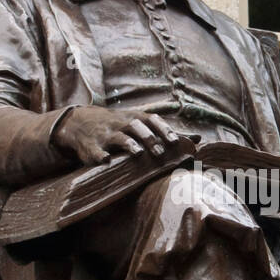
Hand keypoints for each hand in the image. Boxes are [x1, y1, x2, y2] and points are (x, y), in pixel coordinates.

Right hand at [52, 106, 180, 165]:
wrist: (81, 122)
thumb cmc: (120, 125)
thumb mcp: (141, 123)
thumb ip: (167, 132)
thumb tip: (198, 139)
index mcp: (135, 119)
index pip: (152, 120)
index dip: (163, 130)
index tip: (175, 141)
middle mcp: (122, 124)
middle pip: (137, 127)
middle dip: (149, 138)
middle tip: (160, 152)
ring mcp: (106, 135)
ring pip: (119, 137)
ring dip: (129, 144)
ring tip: (138, 153)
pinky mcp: (91, 146)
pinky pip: (95, 151)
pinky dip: (99, 155)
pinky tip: (105, 161)